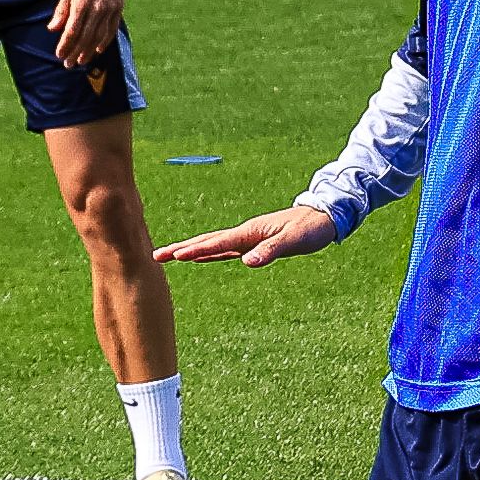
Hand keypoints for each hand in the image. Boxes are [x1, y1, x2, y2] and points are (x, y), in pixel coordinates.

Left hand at [50, 0, 124, 69]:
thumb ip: (61, 10)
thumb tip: (53, 28)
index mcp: (81, 3)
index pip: (71, 31)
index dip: (65, 45)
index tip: (59, 55)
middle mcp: (96, 9)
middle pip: (85, 37)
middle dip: (75, 52)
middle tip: (69, 64)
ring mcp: (109, 9)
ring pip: (99, 36)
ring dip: (89, 51)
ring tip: (82, 61)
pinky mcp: (118, 8)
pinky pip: (112, 29)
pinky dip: (105, 41)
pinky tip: (99, 50)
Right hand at [156, 202, 337, 267]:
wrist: (324, 217)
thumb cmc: (310, 229)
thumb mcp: (294, 241)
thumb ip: (271, 251)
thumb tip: (249, 263)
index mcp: (250, 232)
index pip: (218, 242)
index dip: (196, 250)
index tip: (175, 256)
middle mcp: (244, 234)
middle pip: (206, 241)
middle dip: (181, 249)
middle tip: (156, 256)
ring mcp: (247, 237)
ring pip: (212, 243)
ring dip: (190, 250)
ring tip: (168, 256)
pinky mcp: (252, 242)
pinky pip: (223, 248)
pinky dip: (207, 252)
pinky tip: (199, 257)